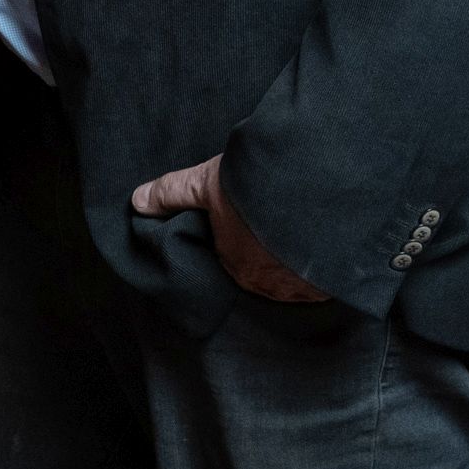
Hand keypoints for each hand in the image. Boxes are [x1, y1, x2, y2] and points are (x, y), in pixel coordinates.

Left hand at [130, 153, 328, 302]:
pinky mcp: (332, 282)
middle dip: (267, 250)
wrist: (316, 191)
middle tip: (274, 218)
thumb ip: (172, 193)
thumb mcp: (206, 182)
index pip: (232, 257)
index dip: (237, 237)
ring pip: (294, 274)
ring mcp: (303, 286)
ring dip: (295, 257)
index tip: (247, 220)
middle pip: (263, 269)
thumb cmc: (254, 189)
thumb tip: (136, 201)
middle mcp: (268, 285)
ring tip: (301, 227)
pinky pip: (324, 279)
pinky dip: (322, 262)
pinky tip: (325, 240)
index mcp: (235, 266)